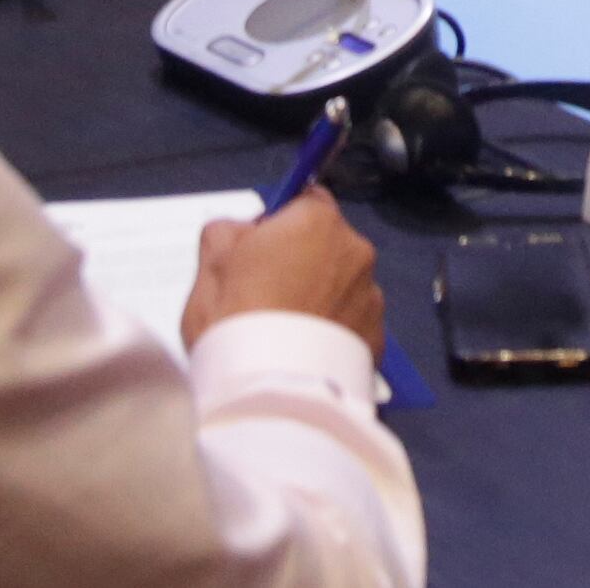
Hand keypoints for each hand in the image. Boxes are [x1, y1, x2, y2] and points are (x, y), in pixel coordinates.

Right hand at [187, 192, 389, 349]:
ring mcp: (371, 296)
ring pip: (343, 286)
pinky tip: (305, 352)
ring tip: (286, 331)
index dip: (280, 222)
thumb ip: (227, 232)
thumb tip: (241, 231)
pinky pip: (353, 324)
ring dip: (322, 298)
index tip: (260, 249)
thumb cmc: (236, 317)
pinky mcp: (378, 338)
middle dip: (302, 261)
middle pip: (327, 244)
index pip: (305, 201)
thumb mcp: (211, 262)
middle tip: (267, 295)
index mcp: (317, 221)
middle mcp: (356, 251)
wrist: (269, 389)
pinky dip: (334, 332)